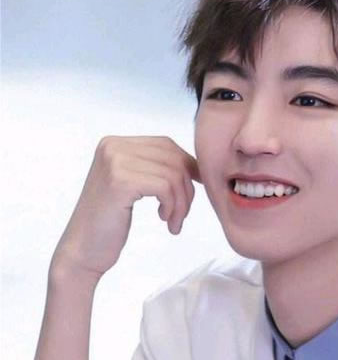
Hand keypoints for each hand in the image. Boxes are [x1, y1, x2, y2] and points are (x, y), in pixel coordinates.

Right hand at [51, 135, 200, 280]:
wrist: (82, 252)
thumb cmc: (109, 222)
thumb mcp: (133, 185)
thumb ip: (155, 168)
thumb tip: (198, 163)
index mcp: (114, 143)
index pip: (166, 145)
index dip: (187, 166)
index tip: (193, 190)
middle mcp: (113, 147)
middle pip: (173, 157)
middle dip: (186, 187)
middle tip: (181, 213)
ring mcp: (115, 162)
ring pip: (173, 174)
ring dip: (181, 202)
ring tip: (174, 220)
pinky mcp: (121, 182)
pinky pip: (166, 187)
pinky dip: (173, 206)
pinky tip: (164, 220)